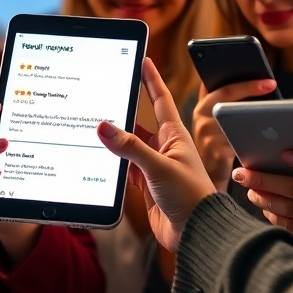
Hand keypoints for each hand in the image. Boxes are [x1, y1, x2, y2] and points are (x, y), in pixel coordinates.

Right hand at [97, 58, 216, 252]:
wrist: (197, 233)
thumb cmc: (191, 197)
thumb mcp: (159, 167)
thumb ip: (130, 147)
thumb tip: (103, 126)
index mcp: (174, 136)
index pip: (160, 99)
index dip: (151, 79)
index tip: (143, 59)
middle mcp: (164, 148)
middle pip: (139, 121)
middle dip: (124, 107)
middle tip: (106, 89)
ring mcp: (154, 166)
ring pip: (129, 144)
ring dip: (115, 137)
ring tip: (94, 121)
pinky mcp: (146, 185)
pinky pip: (124, 167)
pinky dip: (112, 162)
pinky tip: (100, 157)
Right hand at [192, 77, 278, 189]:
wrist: (209, 171)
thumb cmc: (221, 141)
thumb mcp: (218, 119)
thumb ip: (228, 103)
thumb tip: (262, 88)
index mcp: (204, 104)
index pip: (222, 84)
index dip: (242, 79)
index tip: (265, 77)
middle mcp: (200, 115)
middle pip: (225, 95)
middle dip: (248, 87)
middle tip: (271, 84)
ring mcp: (205, 132)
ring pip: (233, 117)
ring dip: (255, 114)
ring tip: (276, 110)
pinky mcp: (214, 150)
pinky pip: (238, 140)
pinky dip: (256, 138)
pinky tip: (272, 137)